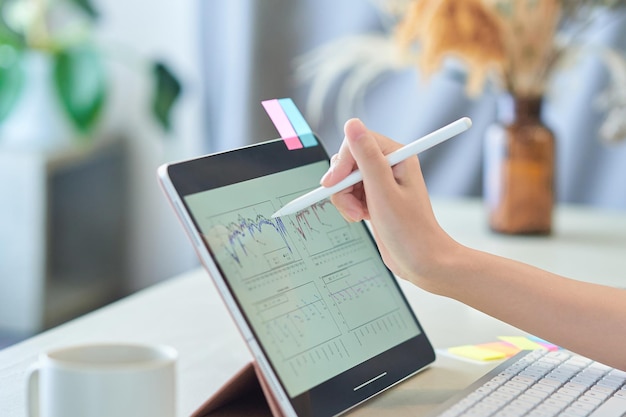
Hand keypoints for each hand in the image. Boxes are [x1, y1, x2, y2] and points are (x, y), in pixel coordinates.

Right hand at [321, 118, 459, 290]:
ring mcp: (382, 182)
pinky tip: (362, 217)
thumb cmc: (409, 230)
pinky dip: (350, 206)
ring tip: (359, 216)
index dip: (343, 164)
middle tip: (354, 207)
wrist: (421, 261)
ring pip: (346, 180)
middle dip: (343, 185)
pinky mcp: (375, 197)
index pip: (358, 143)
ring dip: (346, 199)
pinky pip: (350, 193)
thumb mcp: (382, 192)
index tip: (335, 184)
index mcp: (397, 157)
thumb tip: (352, 124)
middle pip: (349, 162)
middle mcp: (390, 166)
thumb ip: (366, 157)